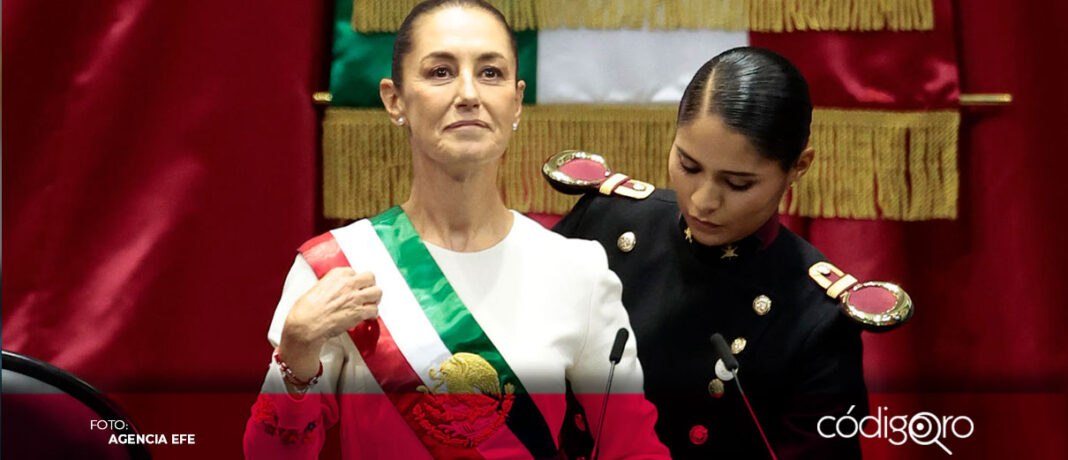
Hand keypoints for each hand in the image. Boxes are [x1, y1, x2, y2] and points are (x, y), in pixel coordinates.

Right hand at [278, 267, 380, 381]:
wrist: (306, 324)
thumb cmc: (306, 309)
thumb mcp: (318, 287)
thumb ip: (332, 285)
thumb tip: (337, 290)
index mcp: (337, 274)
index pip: (355, 272)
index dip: (355, 282)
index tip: (354, 287)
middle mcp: (348, 283)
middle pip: (370, 278)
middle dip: (369, 286)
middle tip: (366, 293)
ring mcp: (355, 297)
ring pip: (377, 292)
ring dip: (374, 299)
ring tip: (370, 304)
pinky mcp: (359, 312)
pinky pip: (374, 310)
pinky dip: (372, 314)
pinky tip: (367, 316)